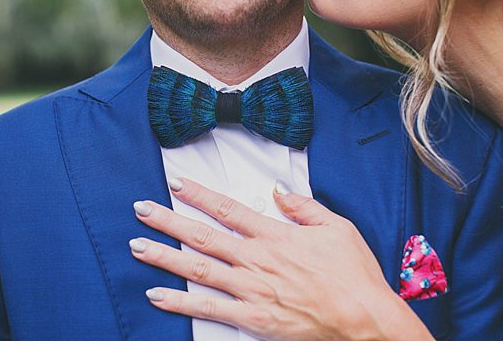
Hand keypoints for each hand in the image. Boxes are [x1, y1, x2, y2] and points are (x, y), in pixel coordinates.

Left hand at [129, 178, 432, 339]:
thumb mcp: (337, 228)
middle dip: (168, 220)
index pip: (228, 209)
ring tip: (137, 246)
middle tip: (141, 209)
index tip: (177, 183)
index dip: (199, 194)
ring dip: (164, 256)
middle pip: (202, 235)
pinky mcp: (252, 318)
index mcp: (275, 236)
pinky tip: (157, 295)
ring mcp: (251, 289)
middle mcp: (256, 259)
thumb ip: (304, 208)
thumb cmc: (354, 275)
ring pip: (198, 269)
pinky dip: (180, 303)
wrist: (364, 319)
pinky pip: (208, 309)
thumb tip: (279, 192)